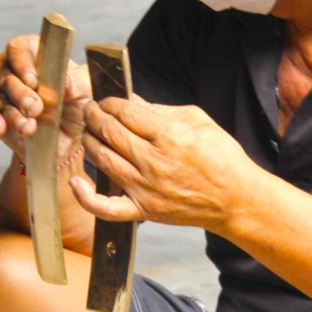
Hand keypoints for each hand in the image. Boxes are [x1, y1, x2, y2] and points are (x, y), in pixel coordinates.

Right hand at [0, 35, 92, 159]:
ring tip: (28, 128)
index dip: (22, 62)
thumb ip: (78, 84)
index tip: (33, 80)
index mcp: (33, 53)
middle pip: (7, 75)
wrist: (68, 136)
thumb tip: (65, 83)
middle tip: (35, 108)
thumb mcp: (86, 91)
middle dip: (20, 94)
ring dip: (12, 113)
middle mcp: (11, 67)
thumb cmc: (76, 102)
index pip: (19, 48)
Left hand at [69, 95, 260, 229]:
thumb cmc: (222, 159)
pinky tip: (76, 183)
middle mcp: (154, 162)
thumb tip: (132, 101)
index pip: (125, 112)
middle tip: (91, 110)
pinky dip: (86, 197)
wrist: (235, 200)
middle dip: (95, 116)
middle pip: (110, 132)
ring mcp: (146, 188)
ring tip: (89, 132)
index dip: (110, 102)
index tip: (107, 100)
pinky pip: (106, 207)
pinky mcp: (143, 210)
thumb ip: (162, 110)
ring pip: (103, 160)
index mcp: (170, 135)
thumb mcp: (198, 121)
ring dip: (89, 141)